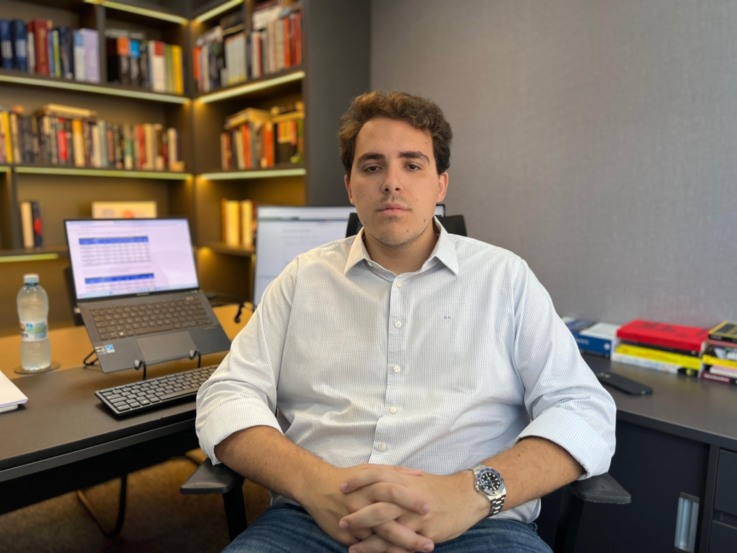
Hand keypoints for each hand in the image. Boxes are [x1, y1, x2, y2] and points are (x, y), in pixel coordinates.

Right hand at [296, 464, 431, 550]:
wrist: (317, 487)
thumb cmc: (350, 478)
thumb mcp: (371, 470)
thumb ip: (396, 473)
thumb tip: (420, 476)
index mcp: (370, 486)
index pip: (393, 492)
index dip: (411, 500)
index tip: (429, 508)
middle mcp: (362, 504)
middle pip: (387, 522)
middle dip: (409, 535)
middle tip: (429, 544)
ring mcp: (354, 523)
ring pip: (378, 540)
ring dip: (399, 549)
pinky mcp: (346, 536)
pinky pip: (367, 548)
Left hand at [338, 465, 487, 551]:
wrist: (466, 496)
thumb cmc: (440, 487)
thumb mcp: (416, 478)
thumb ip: (397, 477)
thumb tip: (377, 477)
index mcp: (404, 480)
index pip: (375, 475)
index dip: (357, 481)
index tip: (342, 487)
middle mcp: (407, 497)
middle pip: (377, 506)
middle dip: (357, 515)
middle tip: (341, 521)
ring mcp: (415, 516)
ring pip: (386, 529)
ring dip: (367, 540)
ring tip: (350, 546)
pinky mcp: (424, 532)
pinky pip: (401, 545)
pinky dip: (386, 552)